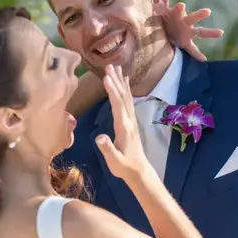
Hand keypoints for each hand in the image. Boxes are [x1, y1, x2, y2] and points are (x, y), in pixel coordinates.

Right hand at [95, 65, 150, 180]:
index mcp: (124, 127)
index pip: (117, 105)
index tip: (106, 77)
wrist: (139, 171)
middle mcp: (129, 120)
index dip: (112, 91)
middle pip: (123, 97)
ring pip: (126, 97)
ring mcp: (131, 120)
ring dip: (121, 82)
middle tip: (109, 66)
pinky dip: (125, 89)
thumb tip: (99, 137)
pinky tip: (124, 82)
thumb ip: (107, 148)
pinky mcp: (131, 122)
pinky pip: (128, 101)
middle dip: (116, 81)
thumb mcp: (114, 160)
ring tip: (116, 68)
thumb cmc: (124, 166)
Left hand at [157, 0, 223, 61]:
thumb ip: (157, 6)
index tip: (181, 6)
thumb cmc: (162, 18)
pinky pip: (193, 49)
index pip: (179, 10)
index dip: (179, 9)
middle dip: (199, 15)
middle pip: (193, 18)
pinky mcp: (186, 43)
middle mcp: (184, 22)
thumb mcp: (158, 12)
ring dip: (210, 32)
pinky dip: (198, 54)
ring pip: (200, 32)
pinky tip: (204, 59)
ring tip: (221, 32)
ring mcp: (187, 33)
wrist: (162, 28)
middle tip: (207, 11)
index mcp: (177, 14)